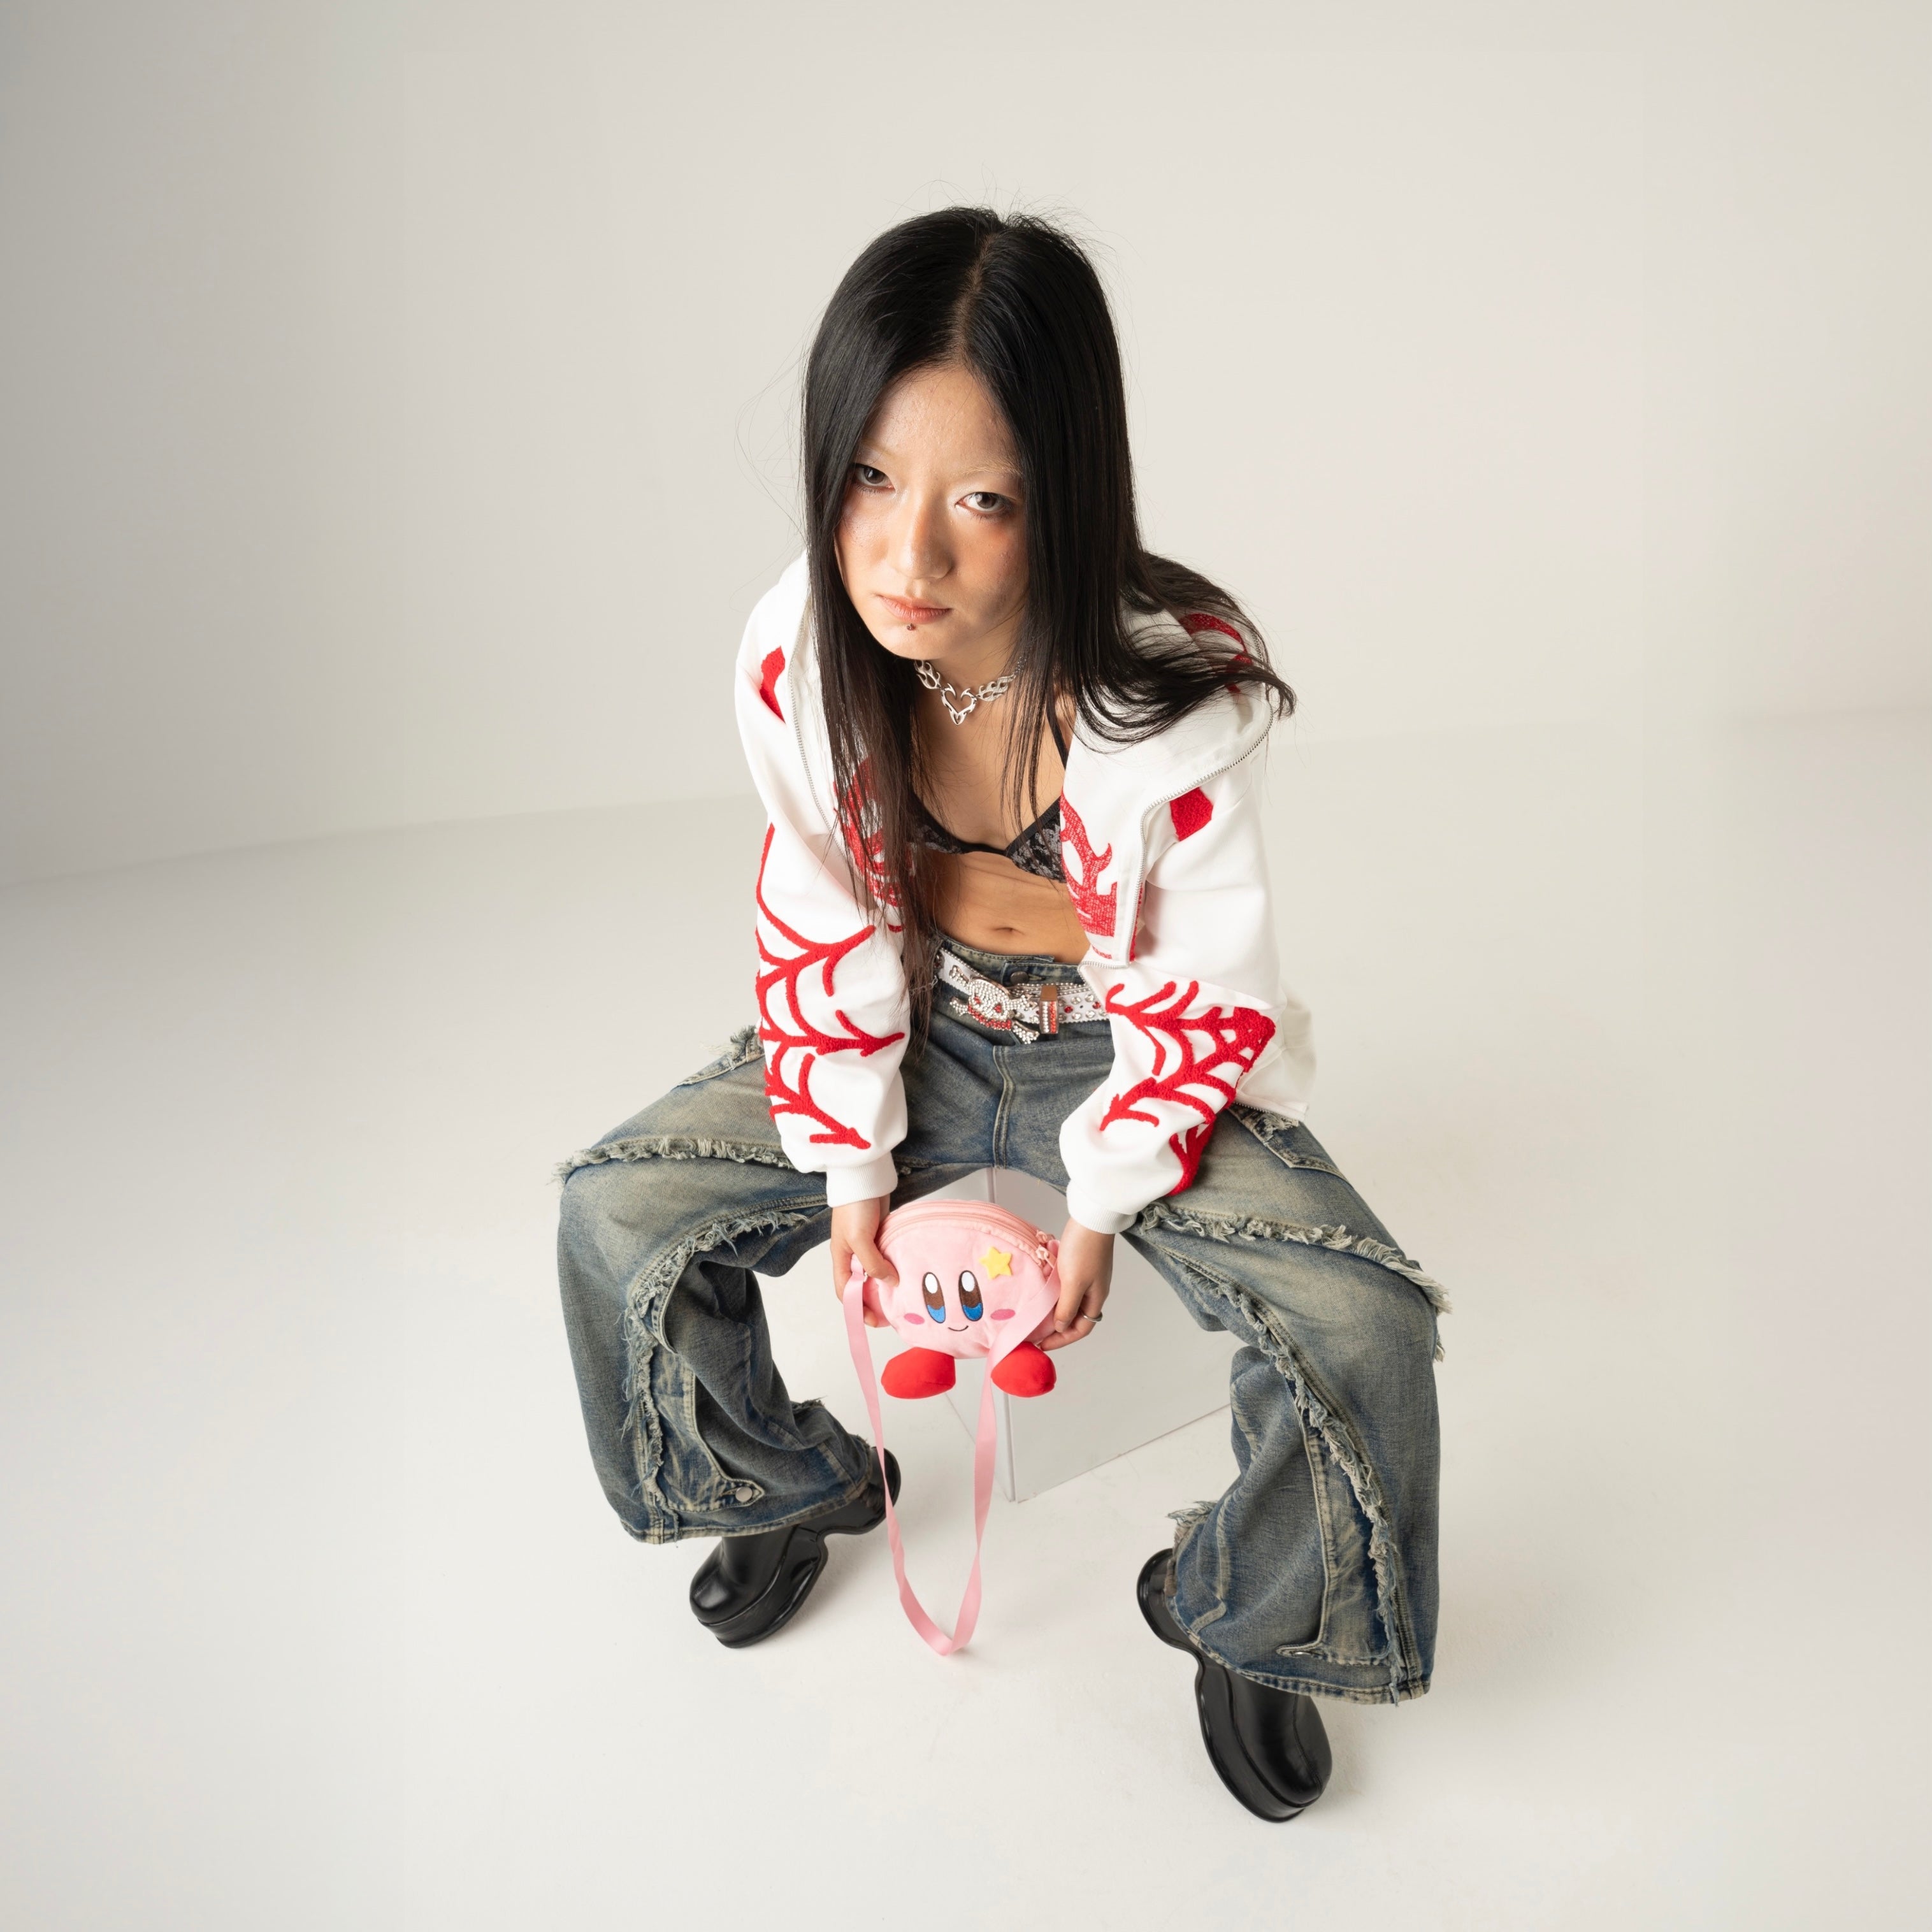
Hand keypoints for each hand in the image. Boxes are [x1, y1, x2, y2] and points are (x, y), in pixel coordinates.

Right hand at [831, 1197, 894, 1328]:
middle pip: (861, 1285)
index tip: (876, 1321)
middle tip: (893, 1313)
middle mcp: (852, 1255)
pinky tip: (907, 1273)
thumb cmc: (855, 1207)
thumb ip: (873, 1264)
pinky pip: (887, 1258)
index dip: (858, 1308)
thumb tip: (891, 1283)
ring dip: (886, 1285)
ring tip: (903, 1297)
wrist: (864, 1177)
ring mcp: (867, 1245)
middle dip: (874, 1301)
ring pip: (876, 1272)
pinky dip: (895, 1267)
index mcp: (841, 1258)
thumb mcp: (860, 1239)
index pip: (846, 1292)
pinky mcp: (880, 1235)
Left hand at [1039, 1217, 1112, 1352]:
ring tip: (1036, 1315)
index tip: (1042, 1344)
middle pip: (1075, 1317)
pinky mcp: (1078, 1264)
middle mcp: (1093, 1290)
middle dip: (1057, 1327)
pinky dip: (1053, 1292)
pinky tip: (1041, 1292)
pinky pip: (1065, 1286)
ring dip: (1054, 1309)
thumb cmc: (1085, 1250)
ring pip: (1069, 1301)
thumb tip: (1061, 1326)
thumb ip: (1067, 1307)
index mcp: (1096, 1298)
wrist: (1090, 1218)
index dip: (1062, 1339)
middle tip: (1036, 1332)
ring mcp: (1086, 1277)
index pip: (1081, 1328)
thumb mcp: (1073, 1283)